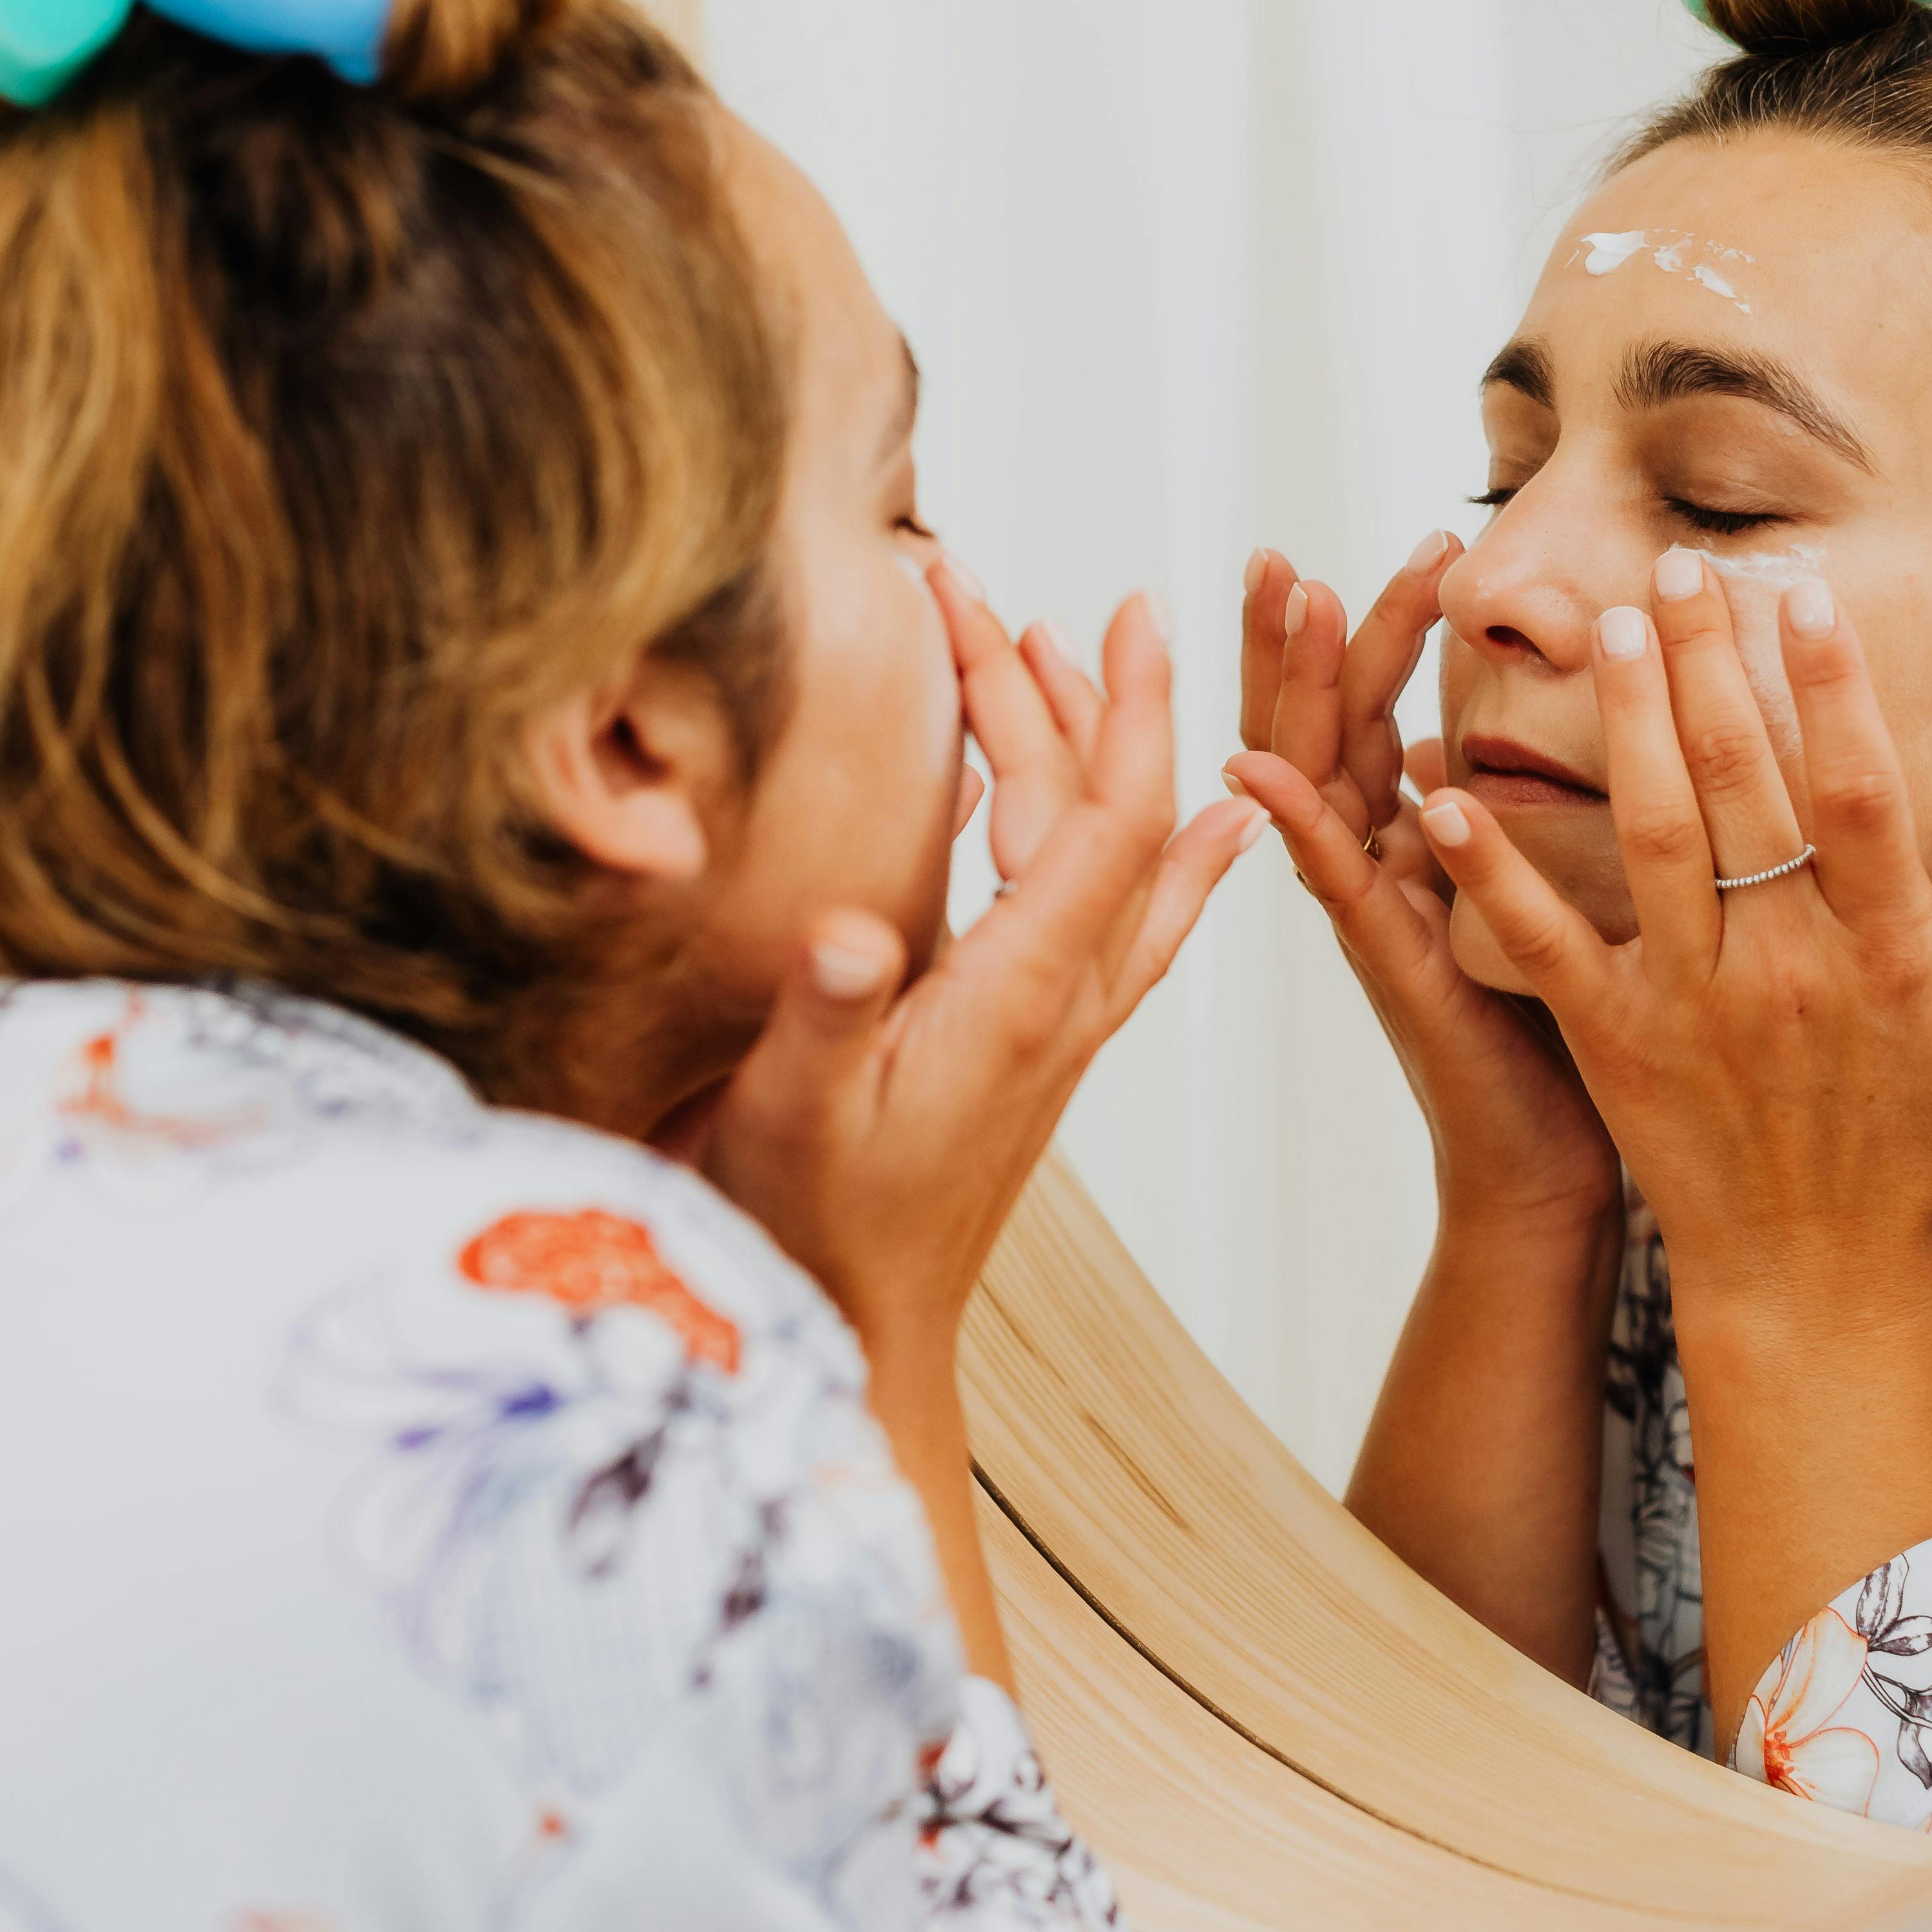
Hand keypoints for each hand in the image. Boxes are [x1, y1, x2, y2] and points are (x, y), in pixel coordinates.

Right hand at [701, 580, 1261, 1352]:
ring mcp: (1053, 1019)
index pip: (1109, 822)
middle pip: (1102, 813)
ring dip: (1071, 745)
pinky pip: (1089, 912)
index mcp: (1020, 998)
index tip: (1137, 611)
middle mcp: (1060, 998)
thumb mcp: (794, 1117)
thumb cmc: (813, 1227)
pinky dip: (1089, 835)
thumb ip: (824, 1018)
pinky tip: (1047, 787)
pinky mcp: (1027, 1038)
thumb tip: (851, 928)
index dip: (1129, 711)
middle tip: (1020, 600)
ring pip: (1095, 853)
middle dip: (1074, 695)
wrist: (859, 1331)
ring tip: (1033, 648)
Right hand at [1228, 538, 1617, 1241]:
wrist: (1555, 1166)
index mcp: (1417, 842)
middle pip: (1323, 726)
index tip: (1419, 535)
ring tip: (1289, 596)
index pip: (1376, 709)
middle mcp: (1381, 868)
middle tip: (1289, 551)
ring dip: (1293, 685)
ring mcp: (1373, 913)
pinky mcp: (1388, 967)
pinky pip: (1331, 884)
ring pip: (1312, 780)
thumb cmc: (1565, 1033)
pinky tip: (1257, 767)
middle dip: (1307, 636)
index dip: (1382, 626)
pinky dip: (1292, 822)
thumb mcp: (1546, 891)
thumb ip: (1512, 816)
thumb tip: (1501, 731)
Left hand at [1413, 555, 1931, 1319]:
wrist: (1812, 1272)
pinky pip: (1546, 942)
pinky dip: (1491, 871)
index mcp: (1887, 954)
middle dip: (1711, 669)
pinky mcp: (1615, 1041)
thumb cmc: (1912, 1138)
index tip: (1807, 595)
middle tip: (1681, 568)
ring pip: (1653, 841)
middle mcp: (1789, 970)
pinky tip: (1445, 792)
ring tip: (1614, 628)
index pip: (1859, 797)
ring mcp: (1697, 1004)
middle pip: (1745, 792)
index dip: (1833, 692)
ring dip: (1629, 729)